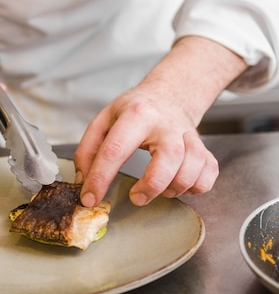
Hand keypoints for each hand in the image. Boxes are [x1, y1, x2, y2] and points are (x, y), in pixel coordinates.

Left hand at [74, 35, 247, 206]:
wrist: (169, 94)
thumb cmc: (134, 111)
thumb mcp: (104, 119)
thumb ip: (88, 150)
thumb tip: (84, 181)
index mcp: (136, 114)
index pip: (115, 148)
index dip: (100, 177)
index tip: (90, 198)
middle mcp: (166, 123)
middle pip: (169, 157)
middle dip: (152, 185)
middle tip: (137, 197)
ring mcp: (188, 135)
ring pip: (193, 166)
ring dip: (176, 187)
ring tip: (159, 189)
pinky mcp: (204, 146)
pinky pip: (209, 172)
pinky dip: (197, 186)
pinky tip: (180, 184)